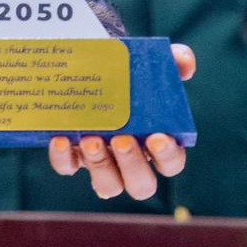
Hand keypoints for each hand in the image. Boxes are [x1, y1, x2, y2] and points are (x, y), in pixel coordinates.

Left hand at [48, 43, 195, 199]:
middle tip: (121, 139)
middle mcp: (131, 161)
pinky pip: (67, 167)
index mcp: (158, 144)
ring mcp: (102, 162)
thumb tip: (185, 63)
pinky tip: (60, 138)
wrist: (94, 67)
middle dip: (132, 165)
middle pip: (141, 185)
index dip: (167, 157)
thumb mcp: (152, 64)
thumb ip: (175, 61)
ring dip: (100, 166)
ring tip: (91, 140)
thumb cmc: (131, 74)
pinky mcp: (72, 156)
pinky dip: (63, 157)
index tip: (158, 137)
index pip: (171, 163)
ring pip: (107, 185)